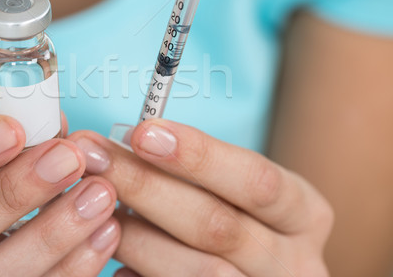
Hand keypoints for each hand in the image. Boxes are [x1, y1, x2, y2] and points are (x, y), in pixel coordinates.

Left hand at [69, 119, 333, 276]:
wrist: (256, 275)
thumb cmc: (237, 222)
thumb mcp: (240, 192)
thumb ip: (198, 172)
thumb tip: (126, 141)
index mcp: (304, 214)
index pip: (256, 179)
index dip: (198, 156)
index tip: (141, 132)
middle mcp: (294, 263)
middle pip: (217, 226)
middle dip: (146, 187)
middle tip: (94, 158)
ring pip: (198, 272)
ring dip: (135, 236)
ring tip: (91, 207)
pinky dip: (137, 274)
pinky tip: (109, 251)